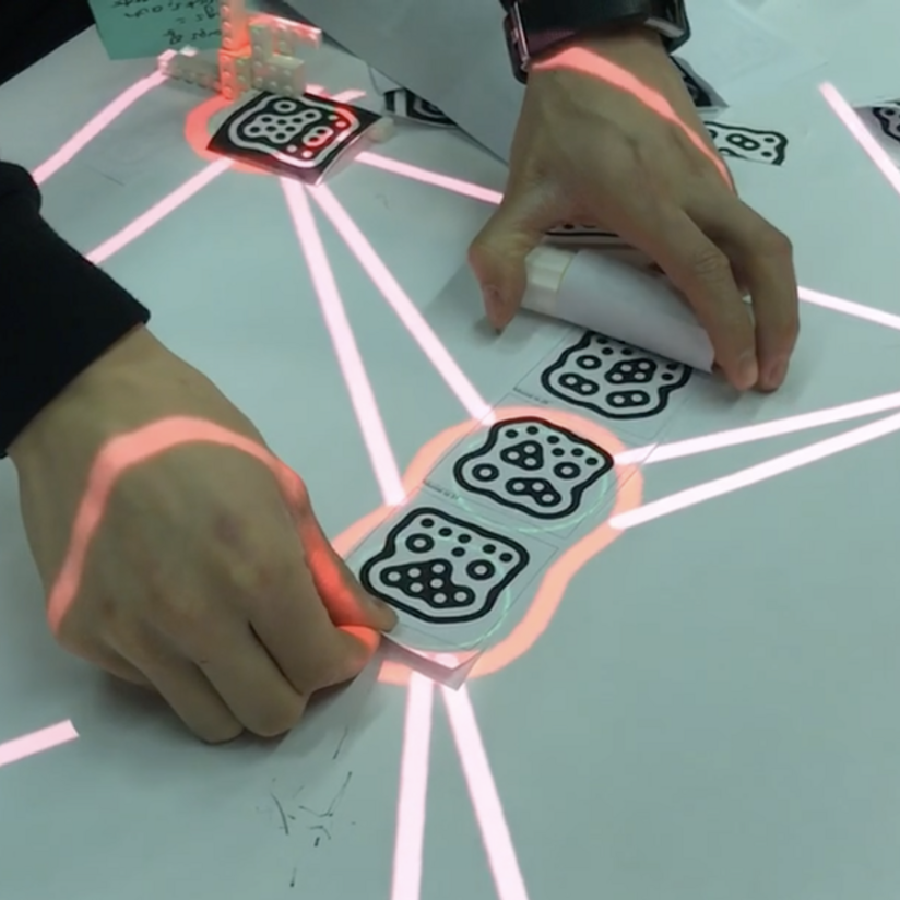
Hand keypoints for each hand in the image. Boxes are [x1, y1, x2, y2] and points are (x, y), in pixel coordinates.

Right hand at [9, 328, 395, 741]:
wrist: (87, 407)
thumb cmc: (201, 435)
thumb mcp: (283, 490)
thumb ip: (327, 571)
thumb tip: (372, 625)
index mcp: (258, 572)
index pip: (318, 668)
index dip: (344, 660)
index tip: (345, 640)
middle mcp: (195, 619)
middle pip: (268, 715)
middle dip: (299, 686)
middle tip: (295, 646)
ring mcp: (130, 635)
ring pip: (210, 721)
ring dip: (242, 691)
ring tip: (241, 642)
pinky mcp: (81, 635)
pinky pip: (153, 687)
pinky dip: (183, 668)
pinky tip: (179, 616)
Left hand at [469, 28, 797, 391]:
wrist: (596, 49)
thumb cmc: (561, 123)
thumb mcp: (521, 190)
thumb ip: (502, 253)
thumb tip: (498, 316)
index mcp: (648, 201)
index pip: (703, 271)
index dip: (727, 327)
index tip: (736, 372)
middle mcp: (694, 191)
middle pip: (763, 256)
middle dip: (777, 320)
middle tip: (766, 375)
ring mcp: (710, 179)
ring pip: (763, 242)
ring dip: (772, 298)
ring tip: (758, 350)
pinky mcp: (713, 173)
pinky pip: (743, 228)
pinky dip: (749, 272)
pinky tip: (729, 303)